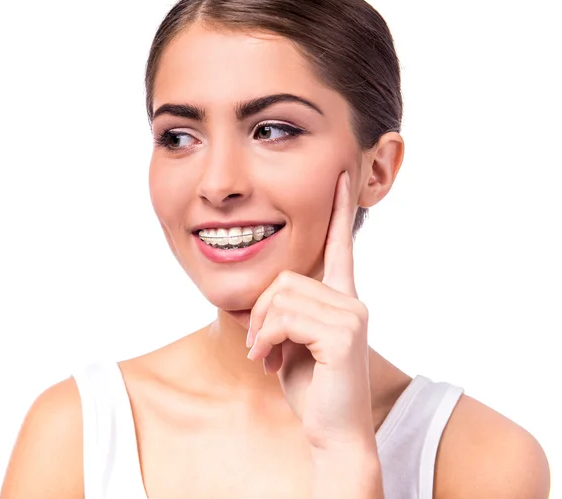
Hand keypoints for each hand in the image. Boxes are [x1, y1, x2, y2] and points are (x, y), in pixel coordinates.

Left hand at [246, 170, 375, 453]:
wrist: (332, 432)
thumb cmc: (311, 386)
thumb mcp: (292, 341)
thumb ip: (288, 310)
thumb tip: (271, 295)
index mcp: (341, 299)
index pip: (340, 246)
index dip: (338, 211)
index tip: (341, 177)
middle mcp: (351, 301)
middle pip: (287, 276)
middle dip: (261, 312)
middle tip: (258, 344)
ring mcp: (351, 316)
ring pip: (282, 296)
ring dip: (261, 329)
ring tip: (264, 355)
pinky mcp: (343, 334)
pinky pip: (284, 318)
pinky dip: (265, 340)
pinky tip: (268, 362)